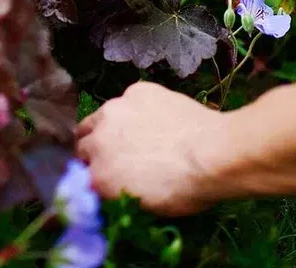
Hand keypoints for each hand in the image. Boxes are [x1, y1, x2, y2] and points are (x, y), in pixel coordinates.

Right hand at [75, 82, 227, 215]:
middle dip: (93, 150)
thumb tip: (110, 185)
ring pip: (100, 117)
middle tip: (116, 156)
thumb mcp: (144, 203)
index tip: (101, 176)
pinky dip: (136, 110)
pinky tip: (158, 118)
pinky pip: (128, 101)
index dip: (90, 175)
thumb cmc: (185, 189)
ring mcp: (115, 109)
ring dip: (108, 126)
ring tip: (134, 134)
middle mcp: (97, 139)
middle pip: (82, 143)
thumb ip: (115, 191)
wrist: (215, 153)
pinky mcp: (135, 91)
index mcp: (98, 176)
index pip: (80, 175)